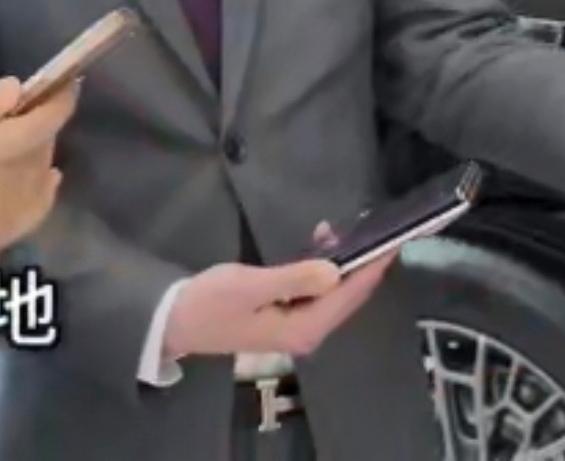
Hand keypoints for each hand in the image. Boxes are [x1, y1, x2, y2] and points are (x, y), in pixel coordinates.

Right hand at [0, 77, 78, 270]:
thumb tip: (14, 91)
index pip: (37, 128)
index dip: (58, 104)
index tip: (68, 85)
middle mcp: (0, 193)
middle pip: (41, 156)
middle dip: (41, 130)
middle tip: (23, 112)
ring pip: (40, 187)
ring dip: (41, 161)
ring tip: (27, 145)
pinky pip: (30, 217)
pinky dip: (41, 196)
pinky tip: (38, 185)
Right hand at [162, 230, 394, 361]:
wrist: (172, 321)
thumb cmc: (208, 302)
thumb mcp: (249, 285)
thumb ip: (294, 278)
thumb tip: (335, 270)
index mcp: (302, 329)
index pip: (348, 296)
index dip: (371, 268)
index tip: (391, 242)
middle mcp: (306, 332)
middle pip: (346, 299)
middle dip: (363, 266)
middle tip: (377, 232)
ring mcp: (294, 327)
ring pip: (332, 296)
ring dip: (342, 267)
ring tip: (345, 232)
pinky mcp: (283, 318)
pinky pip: (316, 295)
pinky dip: (323, 272)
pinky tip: (319, 249)